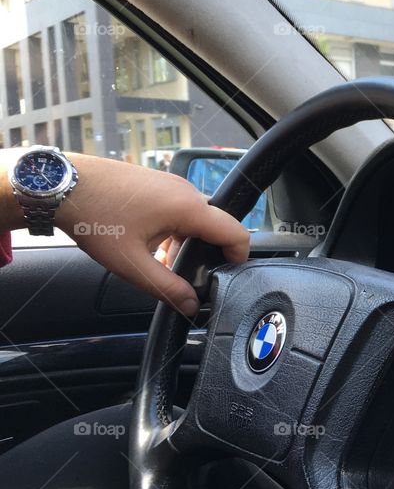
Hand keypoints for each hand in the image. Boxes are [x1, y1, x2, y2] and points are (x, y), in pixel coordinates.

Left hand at [55, 155, 248, 315]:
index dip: (238, 258)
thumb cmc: (93, 217)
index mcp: (188, 208)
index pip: (236, 233)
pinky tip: (149, 244)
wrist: (59, 183)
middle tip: (184, 275)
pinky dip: (175, 230)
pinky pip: (180, 209)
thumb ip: (167, 288)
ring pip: (196, 219)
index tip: (225, 276)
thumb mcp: (130, 263)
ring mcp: (171, 184)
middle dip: (206, 255)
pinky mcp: (158, 183)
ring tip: (159, 261)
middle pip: (216, 228)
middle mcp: (186, 191)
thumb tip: (191, 306)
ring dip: (187, 243)